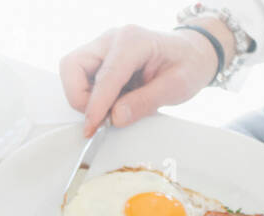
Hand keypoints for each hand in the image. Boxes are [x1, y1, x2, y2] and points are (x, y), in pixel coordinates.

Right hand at [59, 25, 216, 134]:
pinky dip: (89, 94)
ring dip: (82, 95)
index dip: (95, 106)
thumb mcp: (176, 87)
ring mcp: (103, 46)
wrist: (192, 54)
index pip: (105, 76)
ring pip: (72, 71)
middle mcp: (113, 39)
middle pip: (73, 67)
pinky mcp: (99, 57)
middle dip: (80, 97)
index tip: (92, 128)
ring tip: (110, 107)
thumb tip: (115, 117)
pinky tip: (112, 100)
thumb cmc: (187, 65)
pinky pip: (80, 76)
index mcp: (134, 41)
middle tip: (101, 116)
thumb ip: (146, 102)